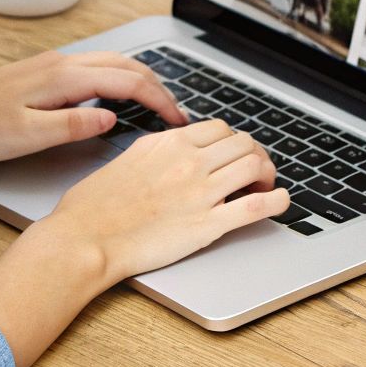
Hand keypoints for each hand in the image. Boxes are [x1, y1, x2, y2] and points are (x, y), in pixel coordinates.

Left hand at [0, 51, 185, 163]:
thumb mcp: (26, 137)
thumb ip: (73, 126)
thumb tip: (113, 118)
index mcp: (63, 77)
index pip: (128, 81)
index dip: (160, 101)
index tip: (178, 122)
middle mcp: (61, 63)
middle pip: (126, 64)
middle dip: (159, 86)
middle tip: (177, 114)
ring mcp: (51, 65)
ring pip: (111, 62)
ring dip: (140, 79)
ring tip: (157, 104)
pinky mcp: (42, 73)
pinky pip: (94, 68)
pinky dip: (118, 78)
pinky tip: (116, 97)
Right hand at [42, 119, 287, 280]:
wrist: (84, 237)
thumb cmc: (94, 205)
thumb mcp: (127, 159)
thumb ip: (158, 151)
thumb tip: (175, 149)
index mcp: (169, 143)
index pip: (219, 129)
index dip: (234, 141)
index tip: (235, 154)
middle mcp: (189, 161)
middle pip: (243, 143)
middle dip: (256, 155)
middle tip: (256, 171)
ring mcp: (200, 192)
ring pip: (254, 166)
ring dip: (267, 174)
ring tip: (265, 186)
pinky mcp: (206, 225)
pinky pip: (256, 206)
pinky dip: (277, 201)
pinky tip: (280, 201)